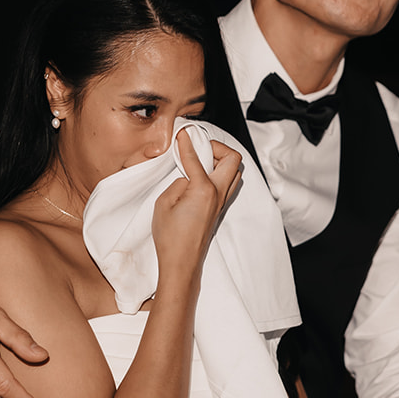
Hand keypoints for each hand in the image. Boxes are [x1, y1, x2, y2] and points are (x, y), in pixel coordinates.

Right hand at [151, 133, 240, 283]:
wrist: (181, 262)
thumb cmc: (171, 237)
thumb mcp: (164, 203)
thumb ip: (178, 183)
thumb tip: (187, 176)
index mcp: (204, 189)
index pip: (197, 158)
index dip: (187, 144)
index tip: (182, 135)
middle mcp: (217, 194)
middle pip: (233, 160)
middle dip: (217, 148)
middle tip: (199, 148)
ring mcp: (221, 203)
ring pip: (234, 173)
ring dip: (221, 162)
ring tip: (201, 162)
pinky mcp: (218, 210)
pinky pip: (227, 184)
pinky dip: (218, 174)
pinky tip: (201, 177)